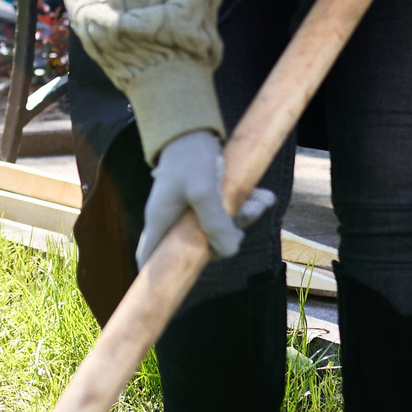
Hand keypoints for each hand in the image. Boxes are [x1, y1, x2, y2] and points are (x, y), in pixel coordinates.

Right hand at [136, 129, 276, 268]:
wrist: (192, 124)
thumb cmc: (190, 156)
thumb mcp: (202, 189)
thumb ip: (215, 221)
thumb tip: (230, 250)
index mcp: (160, 221)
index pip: (149, 260)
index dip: (158, 279)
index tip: (177, 288)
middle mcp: (172, 220)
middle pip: (197, 247)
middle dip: (225, 240)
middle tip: (242, 224)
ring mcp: (188, 209)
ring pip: (217, 228)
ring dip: (243, 217)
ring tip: (260, 200)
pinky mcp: (204, 197)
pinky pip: (226, 211)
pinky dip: (246, 205)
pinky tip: (261, 195)